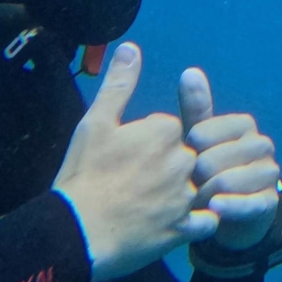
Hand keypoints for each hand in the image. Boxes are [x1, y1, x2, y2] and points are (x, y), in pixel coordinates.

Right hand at [52, 42, 216, 281]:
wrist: (75, 234)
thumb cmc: (83, 176)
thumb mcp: (95, 124)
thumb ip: (119, 85)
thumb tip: (131, 48)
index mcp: (165, 131)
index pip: (170, 129)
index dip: (149, 143)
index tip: (128, 157)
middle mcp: (183, 160)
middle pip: (185, 156)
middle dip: (168, 167)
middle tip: (137, 184)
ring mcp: (186, 196)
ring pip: (198, 187)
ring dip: (184, 194)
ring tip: (155, 206)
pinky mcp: (184, 228)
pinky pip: (207, 221)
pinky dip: (197, 222)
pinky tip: (176, 225)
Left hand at [179, 68, 281, 252]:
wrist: (234, 211)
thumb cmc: (211, 168)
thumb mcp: (200, 139)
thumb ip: (196, 108)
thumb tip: (190, 71)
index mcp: (243, 124)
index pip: (202, 133)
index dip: (186, 152)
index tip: (183, 161)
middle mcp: (261, 144)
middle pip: (212, 160)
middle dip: (194, 179)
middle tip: (186, 189)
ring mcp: (269, 173)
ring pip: (227, 181)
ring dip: (205, 196)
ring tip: (196, 204)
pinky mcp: (270, 201)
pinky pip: (247, 203)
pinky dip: (229, 207)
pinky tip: (215, 209)